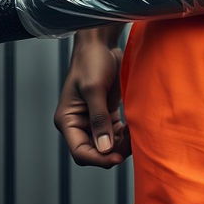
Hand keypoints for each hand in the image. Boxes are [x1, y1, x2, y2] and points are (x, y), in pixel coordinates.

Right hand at [54, 39, 130, 167]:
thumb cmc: (92, 62)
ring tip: (135, 133)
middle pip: (94, 150)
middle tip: (131, 144)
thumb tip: (105, 148)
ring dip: (120, 143)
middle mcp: (79, 123)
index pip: (80, 151)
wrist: (101, 43)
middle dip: (112, 151)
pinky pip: (115, 131)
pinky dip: (124, 134)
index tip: (117, 158)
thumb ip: (99, 119)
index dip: (98, 159)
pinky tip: (134, 127)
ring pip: (106, 143)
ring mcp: (92, 118)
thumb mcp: (94, 89)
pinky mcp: (106, 112)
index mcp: (68, 120)